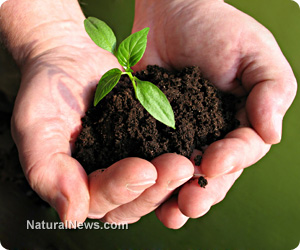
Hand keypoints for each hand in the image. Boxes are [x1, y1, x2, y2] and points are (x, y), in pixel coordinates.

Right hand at [10, 19, 196, 225]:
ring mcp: (130, 159)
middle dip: (157, 187)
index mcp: (78, 182)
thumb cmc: (48, 90)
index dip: (122, 189)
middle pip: (135, 200)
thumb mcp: (36, 127)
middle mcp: (107, 177)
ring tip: (191, 162)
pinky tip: (198, 149)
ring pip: (155, 184)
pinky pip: (166, 153)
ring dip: (174, 178)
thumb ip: (47, 171)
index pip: (100, 199)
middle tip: (179, 167)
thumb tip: (71, 214)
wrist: (70, 58)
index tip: (142, 169)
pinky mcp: (148, 140)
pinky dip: (182, 154)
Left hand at [110, 0, 296, 227]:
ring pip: (181, 174)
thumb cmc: (216, 27)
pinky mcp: (150, 130)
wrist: (171, 12)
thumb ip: (270, 91)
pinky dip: (147, 176)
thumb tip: (272, 133)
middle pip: (211, 173)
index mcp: (240, 122)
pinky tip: (141, 192)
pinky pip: (150, 157)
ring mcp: (179, 135)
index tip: (214, 163)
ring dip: (175, 195)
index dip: (231, 160)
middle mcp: (211, 134)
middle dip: (203, 191)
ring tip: (170, 212)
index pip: (242, 150)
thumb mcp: (255, 53)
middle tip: (190, 204)